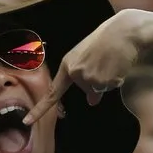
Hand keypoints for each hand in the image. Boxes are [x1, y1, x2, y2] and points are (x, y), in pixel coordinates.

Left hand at [24, 9, 144, 124]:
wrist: (124, 31)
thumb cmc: (108, 40)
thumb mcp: (90, 57)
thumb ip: (85, 77)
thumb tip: (92, 102)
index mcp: (68, 65)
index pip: (52, 92)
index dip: (39, 109)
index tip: (27, 122)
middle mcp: (75, 73)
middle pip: (87, 90)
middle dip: (98, 81)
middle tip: (105, 60)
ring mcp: (88, 78)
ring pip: (99, 91)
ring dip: (108, 79)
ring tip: (111, 61)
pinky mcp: (102, 82)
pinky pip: (110, 88)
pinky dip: (116, 79)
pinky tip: (118, 64)